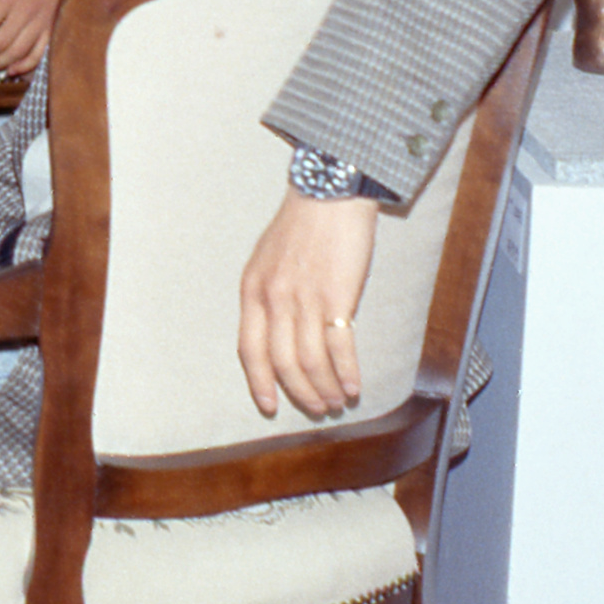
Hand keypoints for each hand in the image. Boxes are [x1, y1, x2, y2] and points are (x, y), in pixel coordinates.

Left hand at [237, 191, 379, 417]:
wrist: (329, 195)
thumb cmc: (301, 226)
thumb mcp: (266, 260)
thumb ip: (266, 296)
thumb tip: (275, 333)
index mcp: (252, 290)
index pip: (249, 350)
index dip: (259, 382)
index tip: (269, 405)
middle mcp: (274, 300)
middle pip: (282, 363)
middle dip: (299, 393)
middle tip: (315, 408)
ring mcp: (305, 301)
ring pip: (310, 363)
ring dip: (324, 389)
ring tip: (336, 401)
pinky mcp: (337, 299)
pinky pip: (339, 350)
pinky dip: (347, 374)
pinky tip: (354, 387)